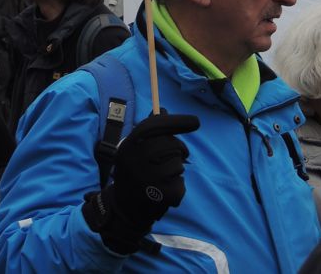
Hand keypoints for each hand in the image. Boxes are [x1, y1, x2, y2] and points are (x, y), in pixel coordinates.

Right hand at [83, 110, 198, 253]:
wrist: (124, 209)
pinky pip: (180, 183)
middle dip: (178, 150)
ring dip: (176, 169)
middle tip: (174, 157)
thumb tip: (163, 110)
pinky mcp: (159, 197)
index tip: (195, 121)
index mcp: (128, 146)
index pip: (154, 125)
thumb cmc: (134, 172)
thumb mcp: (134, 149)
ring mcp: (147, 180)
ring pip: (178, 164)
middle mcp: (135, 161)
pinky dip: (178, 186)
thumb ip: (149, 130)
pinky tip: (164, 191)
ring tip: (162, 177)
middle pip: (171, 145)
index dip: (176, 121)